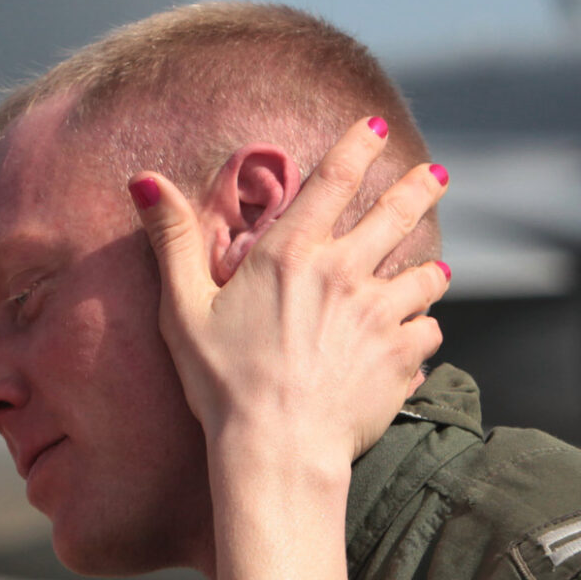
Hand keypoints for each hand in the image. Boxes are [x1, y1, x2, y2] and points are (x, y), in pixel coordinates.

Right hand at [130, 118, 448, 482]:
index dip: (357, 146)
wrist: (276, 451)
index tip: (375, 128)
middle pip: (397, 213)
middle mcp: (345, 272)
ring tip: (432, 271)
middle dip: (419, 189)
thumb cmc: (221, 383)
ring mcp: (380, 313)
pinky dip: (422, 330)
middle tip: (436, 177)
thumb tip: (143, 181)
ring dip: (428, 270)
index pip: (334, 179)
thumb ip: (173, 241)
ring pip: (426, 275)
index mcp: (292, 253)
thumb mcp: (181, 309)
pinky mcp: (403, 354)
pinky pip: (428, 330)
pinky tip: (414, 338)